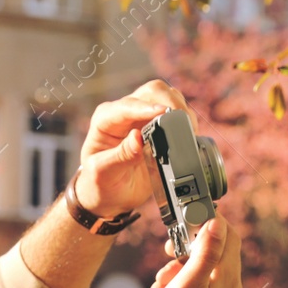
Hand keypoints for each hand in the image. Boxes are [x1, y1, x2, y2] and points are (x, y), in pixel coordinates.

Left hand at [74, 79, 203, 219]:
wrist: (111, 195)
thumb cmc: (100, 182)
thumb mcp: (102, 173)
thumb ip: (119, 156)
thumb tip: (138, 138)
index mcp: (105, 119)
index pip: (127, 106)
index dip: (145, 107)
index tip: (162, 112)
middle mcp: (125, 113)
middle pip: (152, 91)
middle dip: (170, 103)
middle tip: (182, 122)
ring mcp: (144, 118)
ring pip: (168, 97)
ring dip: (181, 111)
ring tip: (186, 131)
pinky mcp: (159, 127)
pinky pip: (177, 114)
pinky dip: (186, 122)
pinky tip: (187, 137)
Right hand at [142, 217, 242, 287]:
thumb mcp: (188, 284)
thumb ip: (205, 252)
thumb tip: (217, 223)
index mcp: (228, 279)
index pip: (229, 235)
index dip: (210, 221)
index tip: (186, 218)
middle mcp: (229, 287)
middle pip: (212, 250)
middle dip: (185, 249)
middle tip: (167, 252)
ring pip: (198, 268)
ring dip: (174, 270)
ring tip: (159, 285)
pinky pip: (193, 286)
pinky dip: (175, 285)